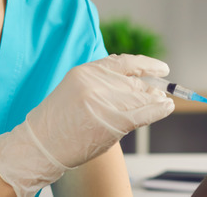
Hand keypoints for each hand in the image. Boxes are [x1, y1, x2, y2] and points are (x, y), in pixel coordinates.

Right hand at [0, 54, 174, 195]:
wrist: (41, 145)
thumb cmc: (59, 123)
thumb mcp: (77, 91)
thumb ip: (102, 84)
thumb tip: (138, 86)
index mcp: (86, 71)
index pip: (123, 62)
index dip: (146, 64)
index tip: (161, 68)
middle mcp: (95, 82)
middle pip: (134, 82)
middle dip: (150, 88)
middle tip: (160, 93)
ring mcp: (103, 101)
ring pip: (141, 97)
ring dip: (155, 101)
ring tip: (163, 102)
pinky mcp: (112, 120)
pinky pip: (143, 113)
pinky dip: (159, 110)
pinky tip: (166, 107)